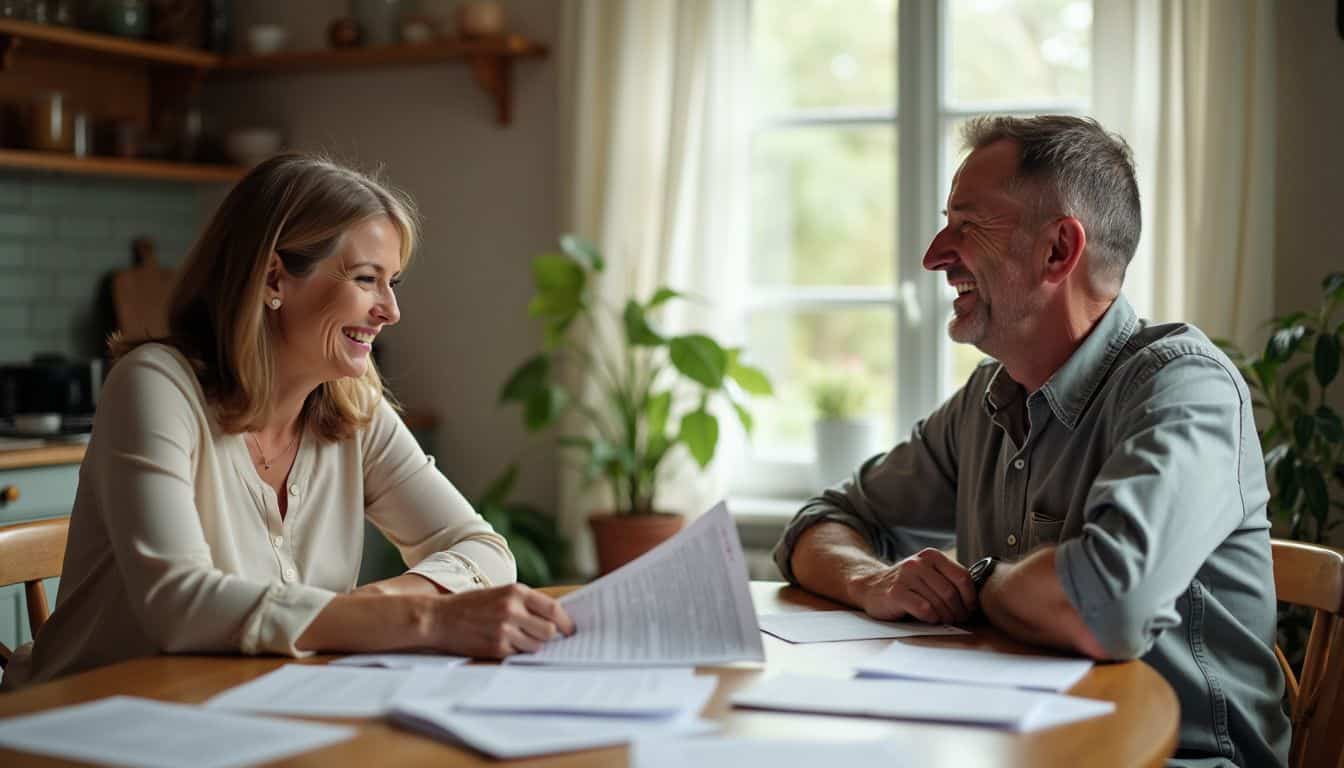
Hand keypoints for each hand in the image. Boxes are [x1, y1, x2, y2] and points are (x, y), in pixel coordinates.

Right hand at [427, 583, 575, 658]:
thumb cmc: (470, 605)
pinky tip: (505, 644)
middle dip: (550, 636)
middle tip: (545, 637)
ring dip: (533, 645)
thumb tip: (552, 618)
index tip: (570, 629)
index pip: (553, 608)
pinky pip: (519, 654)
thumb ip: (523, 602)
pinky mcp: (496, 647)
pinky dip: (517, 652)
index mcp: (515, 592)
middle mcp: (512, 610)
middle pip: (549, 630)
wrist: (439, 618)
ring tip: (519, 639)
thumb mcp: (498, 593)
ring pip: (536, 645)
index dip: (565, 621)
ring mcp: (504, 630)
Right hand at [850, 548, 976, 623]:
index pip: (962, 577)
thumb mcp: (928, 575)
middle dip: (958, 611)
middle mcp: (918, 562)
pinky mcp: (896, 593)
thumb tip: (976, 601)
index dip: (970, 598)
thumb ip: (948, 580)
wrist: (871, 587)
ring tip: (944, 621)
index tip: (969, 609)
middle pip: (951, 592)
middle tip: (957, 620)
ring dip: (945, 617)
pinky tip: (928, 619)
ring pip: (939, 602)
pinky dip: (931, 618)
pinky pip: (924, 609)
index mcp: (931, 556)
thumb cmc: (907, 585)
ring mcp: (906, 576)